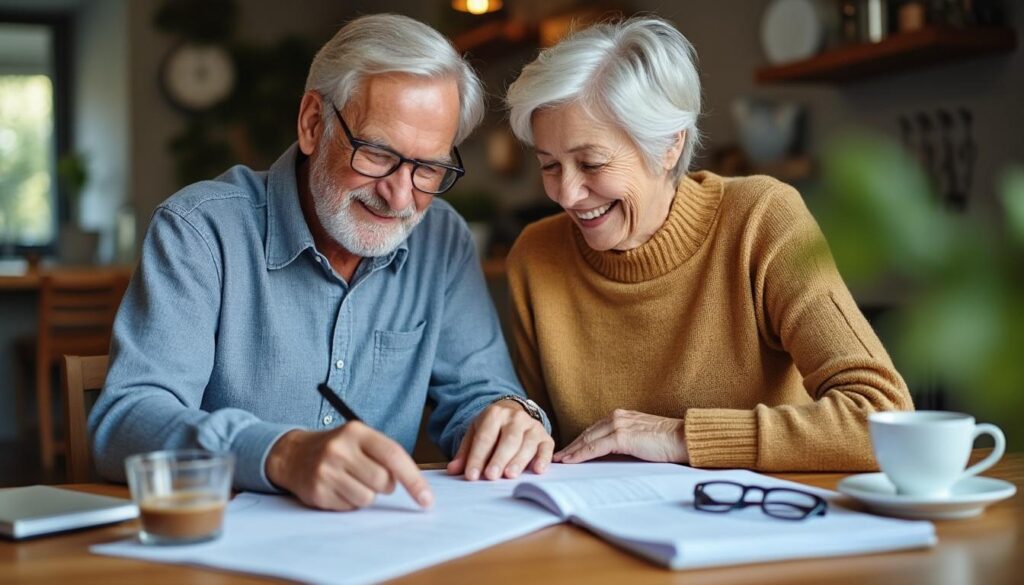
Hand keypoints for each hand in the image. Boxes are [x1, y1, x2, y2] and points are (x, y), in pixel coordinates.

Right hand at [266, 423, 432, 510]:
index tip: (427, 499)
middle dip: (385, 486)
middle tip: (373, 478)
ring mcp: (326, 471)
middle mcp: (340, 449)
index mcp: (356, 431)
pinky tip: (338, 488)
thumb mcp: (360, 439)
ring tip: (352, 481)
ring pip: (367, 498)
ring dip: (367, 495)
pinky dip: (349, 502)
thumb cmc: (337, 448)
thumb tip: (415, 485)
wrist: (293, 454)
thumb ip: (385, 455)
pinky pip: (349, 507)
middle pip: (383, 481)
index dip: (414, 480)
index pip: (393, 456)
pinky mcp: (317, 492)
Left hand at [446, 400, 553, 480]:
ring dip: (519, 461)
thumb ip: (465, 453)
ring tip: (509, 475)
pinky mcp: (545, 437)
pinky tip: (537, 470)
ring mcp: (532, 426)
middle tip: (491, 476)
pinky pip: (546, 448)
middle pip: (508, 440)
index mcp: (494, 414)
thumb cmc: (492, 429)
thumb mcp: (475, 434)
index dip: (478, 457)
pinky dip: (543, 459)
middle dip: (499, 458)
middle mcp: (515, 418)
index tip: (472, 476)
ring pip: (527, 444)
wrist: (514, 412)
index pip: (485, 437)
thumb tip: (452, 470)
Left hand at [554, 409, 688, 463]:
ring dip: (572, 450)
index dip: (580, 440)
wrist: (683, 438)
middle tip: (558, 456)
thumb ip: (626, 440)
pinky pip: (595, 447)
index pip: (595, 429)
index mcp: (622, 416)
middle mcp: (617, 417)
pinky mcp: (622, 437)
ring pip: (587, 440)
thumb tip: (613, 454)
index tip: (569, 449)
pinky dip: (581, 454)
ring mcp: (618, 425)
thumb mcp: (642, 438)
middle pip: (587, 433)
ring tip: (561, 460)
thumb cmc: (668, 441)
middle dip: (572, 445)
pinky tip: (572, 460)